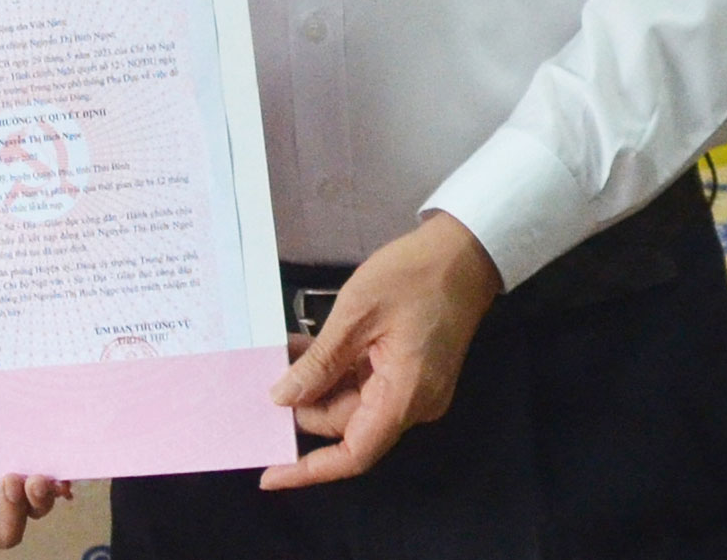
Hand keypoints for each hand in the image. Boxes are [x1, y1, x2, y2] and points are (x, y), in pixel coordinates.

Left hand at [261, 212, 501, 488]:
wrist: (464, 252)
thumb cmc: (413, 276)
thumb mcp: (356, 314)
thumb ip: (320, 362)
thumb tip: (283, 399)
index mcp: (405, 396)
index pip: (354, 453)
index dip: (309, 469)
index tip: (269, 475)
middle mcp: (413, 403)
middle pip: (347, 424)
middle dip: (304, 406)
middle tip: (263, 377)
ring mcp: (415, 389)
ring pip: (353, 402)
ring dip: (316, 383)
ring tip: (279, 354)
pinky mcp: (411, 372)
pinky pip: (366, 384)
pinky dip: (335, 370)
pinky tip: (305, 348)